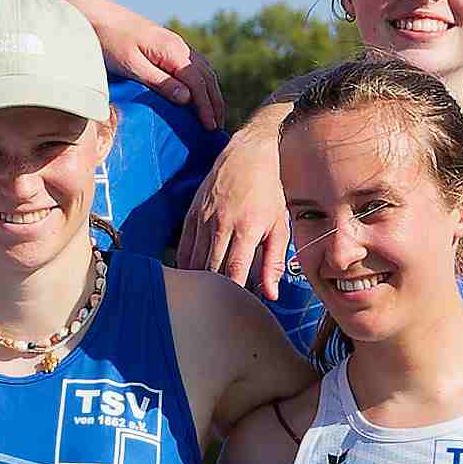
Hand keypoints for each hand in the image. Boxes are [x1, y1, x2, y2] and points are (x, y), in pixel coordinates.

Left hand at [66, 0, 224, 130]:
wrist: (100, 18)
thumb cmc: (112, 43)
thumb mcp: (133, 66)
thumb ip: (160, 82)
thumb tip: (187, 98)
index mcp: (173, 51)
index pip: (198, 82)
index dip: (206, 106)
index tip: (210, 127)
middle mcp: (180, 47)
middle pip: (207, 77)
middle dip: (215, 103)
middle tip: (218, 128)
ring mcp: (177, 46)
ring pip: (204, 71)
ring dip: (212, 93)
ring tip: (215, 116)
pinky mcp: (170, 48)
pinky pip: (195, 67)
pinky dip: (203, 83)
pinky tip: (202, 95)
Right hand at [173, 136, 289, 296]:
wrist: (249, 154)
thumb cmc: (268, 191)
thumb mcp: (279, 225)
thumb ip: (273, 262)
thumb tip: (270, 294)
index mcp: (247, 228)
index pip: (234, 272)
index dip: (233, 294)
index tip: (235, 309)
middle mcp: (221, 224)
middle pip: (210, 271)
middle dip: (214, 293)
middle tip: (219, 310)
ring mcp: (202, 219)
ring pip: (193, 262)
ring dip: (198, 282)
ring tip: (205, 298)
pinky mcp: (190, 215)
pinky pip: (183, 249)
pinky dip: (186, 266)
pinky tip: (193, 277)